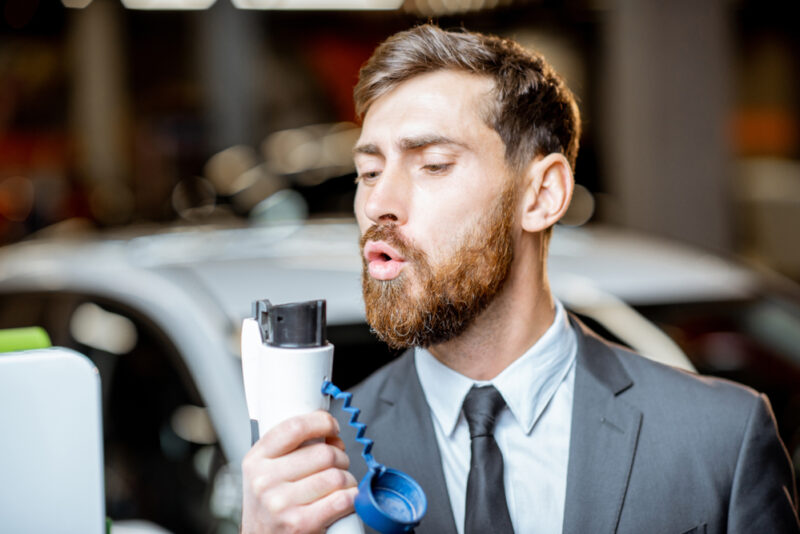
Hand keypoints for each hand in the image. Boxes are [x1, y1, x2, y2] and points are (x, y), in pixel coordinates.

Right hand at [241, 410, 358, 533]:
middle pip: (324, 453)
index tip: (331, 427)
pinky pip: (341, 500)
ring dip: (347, 479)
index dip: (322, 422)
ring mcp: (282, 504)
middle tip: (338, 463)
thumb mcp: (266, 470)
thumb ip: (290, 448)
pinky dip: (351, 498)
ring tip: (340, 485)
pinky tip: (345, 499)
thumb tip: (330, 434)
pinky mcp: (300, 524)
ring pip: (336, 477)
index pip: (295, 428)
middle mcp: (265, 481)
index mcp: (256, 460)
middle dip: (340, 456)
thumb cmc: (268, 505)